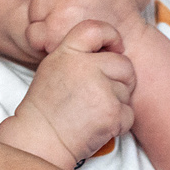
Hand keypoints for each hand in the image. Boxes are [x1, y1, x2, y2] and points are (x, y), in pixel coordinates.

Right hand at [9, 22, 136, 163]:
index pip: (97, 29)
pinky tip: (98, 125)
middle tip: (102, 93)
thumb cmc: (47, 106)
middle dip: (120, 79)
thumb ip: (79, 54)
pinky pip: (129, 113)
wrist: (40, 141)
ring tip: (92, 112)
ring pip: (127, 90)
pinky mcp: (112, 113)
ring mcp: (100, 90)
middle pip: (124, 63)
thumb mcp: (54, 68)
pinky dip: (119, 122)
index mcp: (67, 52)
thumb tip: (113, 48)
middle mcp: (84, 67)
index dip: (112, 36)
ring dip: (117, 103)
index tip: (115, 48)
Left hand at [27, 0, 144, 58]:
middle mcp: (67, 0)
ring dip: (42, 21)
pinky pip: (33, 35)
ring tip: (61, 24)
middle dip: (46, 6)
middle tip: (64, 12)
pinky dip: (41, 37)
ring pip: (33, 17)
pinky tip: (56, 36)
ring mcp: (59, 22)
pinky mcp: (56, 42)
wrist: (130, 40)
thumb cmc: (119, 7)